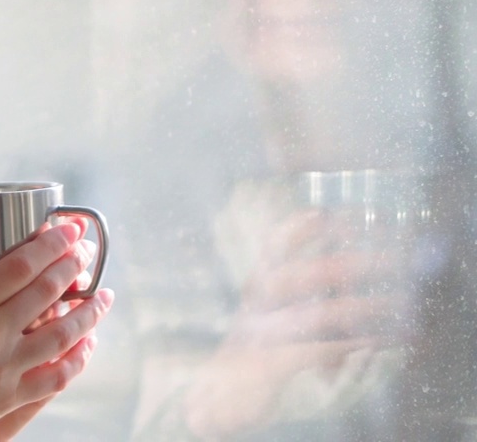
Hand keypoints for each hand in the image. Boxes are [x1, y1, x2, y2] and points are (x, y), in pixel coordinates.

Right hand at [0, 224, 113, 441]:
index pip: (19, 266)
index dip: (49, 243)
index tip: (65, 228)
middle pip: (46, 292)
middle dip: (72, 266)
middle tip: (85, 250)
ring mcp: (5, 369)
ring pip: (62, 334)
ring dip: (87, 311)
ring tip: (102, 295)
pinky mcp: (9, 399)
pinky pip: (56, 376)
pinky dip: (77, 359)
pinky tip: (87, 346)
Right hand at [182, 210, 404, 438]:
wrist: (213, 398)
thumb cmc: (251, 355)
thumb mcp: (270, 321)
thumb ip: (307, 309)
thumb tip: (357, 302)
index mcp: (256, 288)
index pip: (276, 245)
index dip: (307, 225)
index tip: (343, 213)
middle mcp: (257, 304)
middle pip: (307, 273)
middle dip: (353, 263)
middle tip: (393, 259)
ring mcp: (261, 332)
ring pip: (319, 312)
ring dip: (364, 307)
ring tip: (396, 304)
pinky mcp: (269, 364)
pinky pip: (319, 350)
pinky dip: (353, 346)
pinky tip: (378, 342)